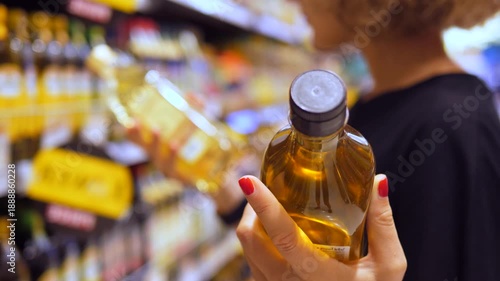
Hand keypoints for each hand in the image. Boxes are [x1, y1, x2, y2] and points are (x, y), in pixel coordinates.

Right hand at [126, 121, 244, 214]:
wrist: (217, 176)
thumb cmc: (202, 150)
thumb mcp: (199, 128)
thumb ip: (197, 111)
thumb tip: (195, 95)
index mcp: (159, 148)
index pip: (140, 141)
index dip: (131, 132)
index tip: (128, 120)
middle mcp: (159, 159)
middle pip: (144, 148)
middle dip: (138, 135)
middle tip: (137, 121)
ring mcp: (169, 169)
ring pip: (160, 155)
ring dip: (156, 142)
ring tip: (156, 129)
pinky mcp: (180, 178)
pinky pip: (173, 167)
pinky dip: (172, 154)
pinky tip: (173, 145)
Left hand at [236, 175, 406, 280]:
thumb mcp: (388, 266)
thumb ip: (383, 225)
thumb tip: (378, 181)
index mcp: (317, 275)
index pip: (284, 237)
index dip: (264, 207)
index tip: (248, 181)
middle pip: (251, 240)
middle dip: (251, 208)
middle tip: (264, 187)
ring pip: (247, 250)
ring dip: (252, 224)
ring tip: (269, 206)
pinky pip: (252, 263)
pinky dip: (256, 243)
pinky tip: (272, 232)